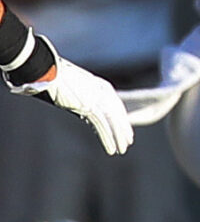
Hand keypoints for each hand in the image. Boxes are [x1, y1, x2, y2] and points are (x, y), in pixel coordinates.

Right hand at [15, 45, 133, 155]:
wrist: (49, 72)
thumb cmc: (54, 76)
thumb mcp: (72, 85)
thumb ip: (79, 95)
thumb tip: (75, 103)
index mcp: (100, 85)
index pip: (115, 104)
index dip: (120, 117)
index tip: (122, 127)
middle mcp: (102, 91)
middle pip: (116, 113)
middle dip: (122, 128)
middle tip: (128, 141)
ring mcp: (97, 98)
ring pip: (113, 121)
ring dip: (118, 137)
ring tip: (122, 149)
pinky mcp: (90, 106)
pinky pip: (103, 126)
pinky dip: (108, 138)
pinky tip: (112, 149)